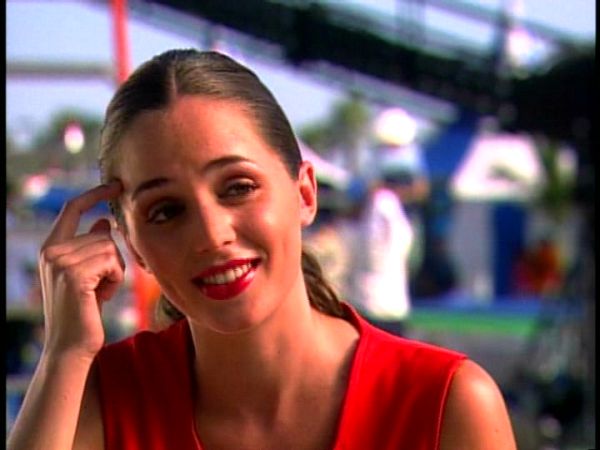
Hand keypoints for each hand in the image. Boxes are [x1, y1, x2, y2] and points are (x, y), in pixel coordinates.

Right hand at [38, 182, 124, 359]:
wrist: (72, 345)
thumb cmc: (83, 310)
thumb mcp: (88, 274)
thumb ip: (91, 247)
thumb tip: (103, 222)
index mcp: (51, 248)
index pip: (72, 208)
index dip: (94, 194)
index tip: (115, 184)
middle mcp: (51, 251)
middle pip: (103, 234)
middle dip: (113, 260)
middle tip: (101, 286)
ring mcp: (60, 262)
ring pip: (111, 248)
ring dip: (115, 272)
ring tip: (100, 292)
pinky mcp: (74, 275)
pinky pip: (113, 261)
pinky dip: (116, 279)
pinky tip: (102, 296)